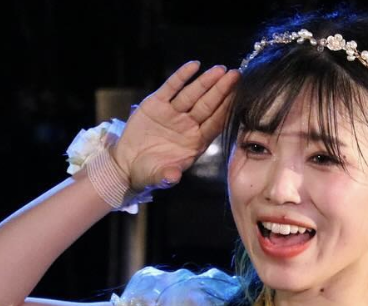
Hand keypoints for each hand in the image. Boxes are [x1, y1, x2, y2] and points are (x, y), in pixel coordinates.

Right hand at [111, 60, 239, 191]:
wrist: (128, 164)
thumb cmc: (149, 172)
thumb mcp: (158, 177)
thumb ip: (167, 176)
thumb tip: (173, 177)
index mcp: (195, 142)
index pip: (214, 123)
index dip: (226, 110)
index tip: (239, 97)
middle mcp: (187, 125)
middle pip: (208, 105)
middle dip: (221, 91)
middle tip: (236, 76)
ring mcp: (173, 113)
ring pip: (192, 94)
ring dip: (206, 81)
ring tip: (220, 69)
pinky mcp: (156, 104)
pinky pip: (171, 87)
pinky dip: (181, 76)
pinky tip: (194, 65)